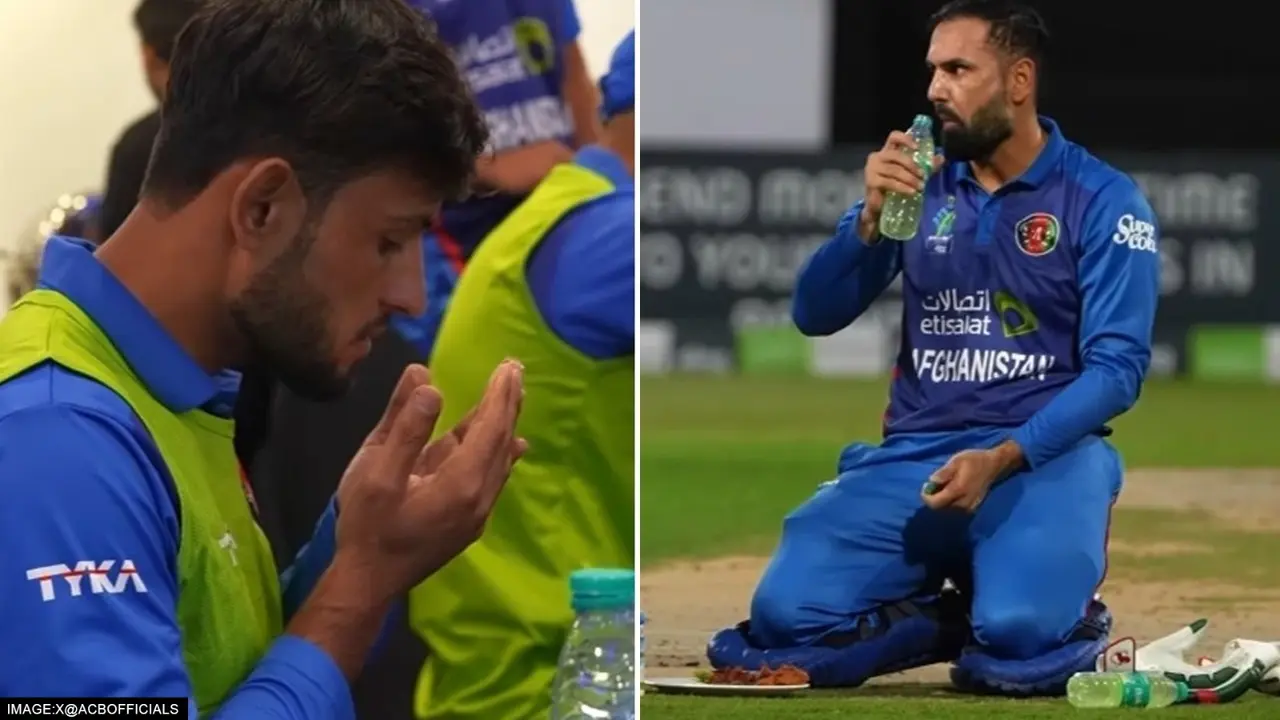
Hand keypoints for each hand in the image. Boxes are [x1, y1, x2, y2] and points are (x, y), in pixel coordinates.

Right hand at [333, 360, 526, 599]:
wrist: (368, 584)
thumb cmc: (368, 527)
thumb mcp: (376, 471)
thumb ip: (405, 427)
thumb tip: (429, 382)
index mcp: (461, 483)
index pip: (489, 428)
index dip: (499, 395)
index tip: (507, 366)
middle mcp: (479, 498)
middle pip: (501, 441)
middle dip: (508, 403)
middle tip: (514, 369)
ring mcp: (477, 512)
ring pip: (499, 459)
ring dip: (505, 424)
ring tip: (513, 394)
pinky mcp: (468, 521)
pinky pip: (493, 476)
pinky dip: (501, 451)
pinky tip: (511, 443)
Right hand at [858, 131, 944, 240]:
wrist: (880, 206)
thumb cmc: (894, 187)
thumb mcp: (912, 174)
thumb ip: (925, 165)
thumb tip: (941, 158)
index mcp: (887, 151)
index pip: (893, 137)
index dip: (905, 139)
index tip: (917, 148)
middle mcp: (877, 157)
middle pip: (896, 155)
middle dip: (912, 165)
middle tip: (923, 176)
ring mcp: (872, 169)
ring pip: (895, 170)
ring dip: (910, 179)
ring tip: (920, 187)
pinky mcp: (871, 181)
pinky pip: (890, 182)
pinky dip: (903, 187)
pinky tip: (911, 192)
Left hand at [921, 442, 1022, 512]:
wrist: (994, 466)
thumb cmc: (974, 460)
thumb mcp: (957, 461)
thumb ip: (944, 473)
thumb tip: (931, 482)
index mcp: (958, 490)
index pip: (935, 503)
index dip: (926, 497)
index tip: (926, 486)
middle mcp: (963, 503)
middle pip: (940, 507)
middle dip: (934, 497)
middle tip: (935, 484)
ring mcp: (969, 507)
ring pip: (947, 509)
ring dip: (942, 499)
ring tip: (945, 485)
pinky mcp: (973, 508)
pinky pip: (955, 508)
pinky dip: (950, 501)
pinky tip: (953, 490)